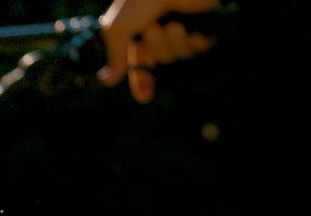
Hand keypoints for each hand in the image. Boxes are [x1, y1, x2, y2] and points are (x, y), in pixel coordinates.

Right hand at [99, 0, 220, 103]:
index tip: (147, 96)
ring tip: (174, 24)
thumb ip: (114, 55)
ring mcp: (183, 29)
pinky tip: (191, 30)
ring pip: (179, 56)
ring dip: (175, 45)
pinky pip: (200, 49)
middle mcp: (161, 32)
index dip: (143, 81)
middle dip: (157, 51)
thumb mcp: (117, 28)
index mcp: (139, 32)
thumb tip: (106, 80)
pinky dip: (194, 42)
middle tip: (155, 28)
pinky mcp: (204, 25)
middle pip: (160, 62)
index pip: (140, 64)